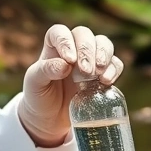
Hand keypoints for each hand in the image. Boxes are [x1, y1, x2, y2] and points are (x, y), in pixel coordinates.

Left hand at [18, 24, 123, 147]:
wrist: (50, 118)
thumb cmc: (39, 96)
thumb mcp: (35, 84)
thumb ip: (45, 71)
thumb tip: (65, 64)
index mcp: (53, 47)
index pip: (60, 32)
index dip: (66, 41)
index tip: (69, 59)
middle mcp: (73, 49)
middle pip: (85, 35)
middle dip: (87, 51)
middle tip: (85, 71)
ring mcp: (91, 60)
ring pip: (104, 43)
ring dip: (104, 55)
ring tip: (98, 73)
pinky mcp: (103, 74)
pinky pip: (115, 64)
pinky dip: (114, 69)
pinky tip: (107, 81)